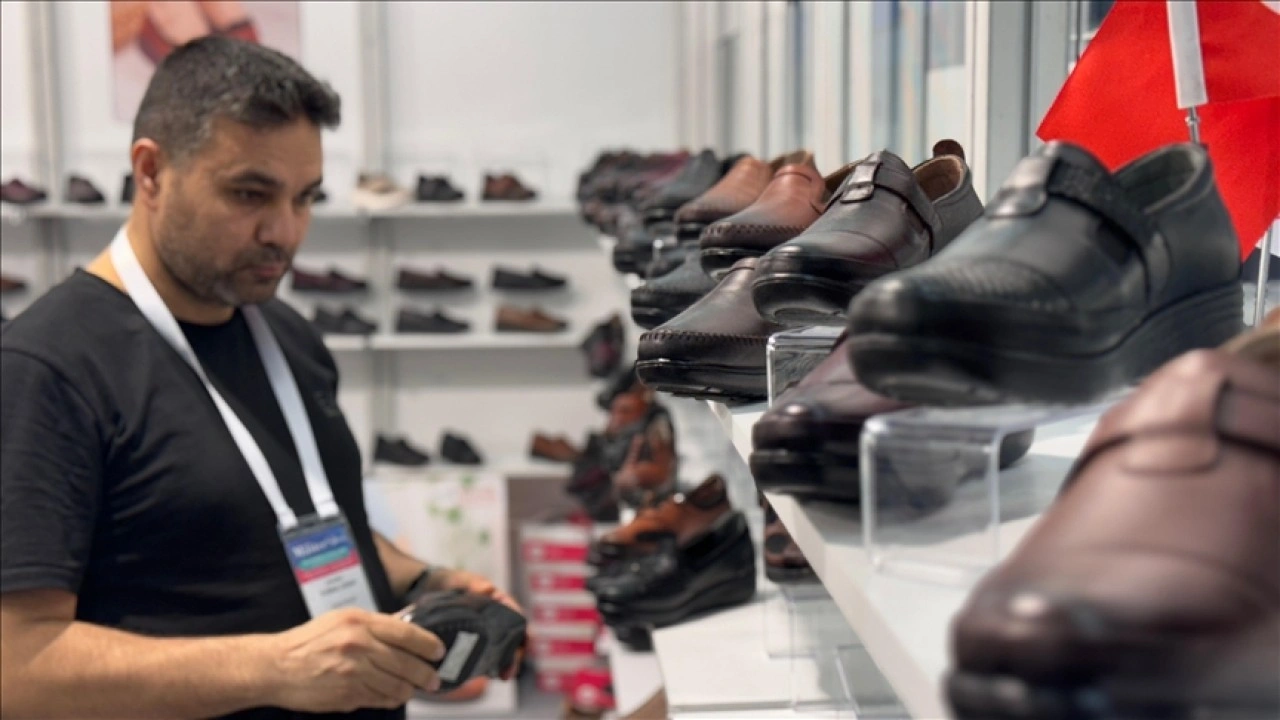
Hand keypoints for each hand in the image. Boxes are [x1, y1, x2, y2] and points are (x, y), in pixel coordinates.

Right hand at [259, 607, 445, 712]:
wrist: (275, 666)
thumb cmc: (308, 641)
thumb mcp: (342, 619)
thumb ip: (374, 625)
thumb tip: (406, 631)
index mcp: (360, 623)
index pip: (406, 633)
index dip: (428, 644)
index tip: (438, 651)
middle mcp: (359, 646)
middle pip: (406, 663)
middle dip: (426, 674)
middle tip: (434, 679)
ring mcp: (354, 673)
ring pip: (396, 685)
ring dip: (410, 689)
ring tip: (414, 688)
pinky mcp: (347, 695)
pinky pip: (380, 699)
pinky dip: (390, 699)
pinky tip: (393, 696)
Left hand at [424, 568, 525, 680]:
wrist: (427, 592)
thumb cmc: (449, 582)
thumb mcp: (459, 580)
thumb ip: (472, 583)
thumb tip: (488, 589)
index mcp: (498, 601)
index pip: (517, 615)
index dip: (523, 629)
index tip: (525, 640)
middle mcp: (496, 619)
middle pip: (514, 638)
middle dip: (515, 655)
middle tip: (509, 670)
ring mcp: (486, 633)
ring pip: (502, 651)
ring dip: (505, 664)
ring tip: (502, 677)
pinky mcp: (474, 645)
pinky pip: (486, 658)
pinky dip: (489, 667)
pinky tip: (484, 677)